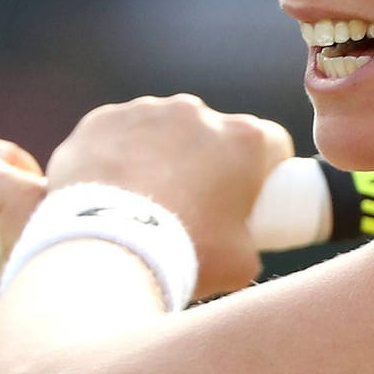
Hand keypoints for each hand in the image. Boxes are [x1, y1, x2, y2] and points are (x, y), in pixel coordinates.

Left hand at [44, 95, 293, 296]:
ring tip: (143, 202)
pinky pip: (118, 134)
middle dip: (207, 162)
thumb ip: (249, 239)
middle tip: (192, 207)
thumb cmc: (185, 255)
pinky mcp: (102, 119)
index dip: (263, 172)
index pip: (271, 144)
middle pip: (213, 134)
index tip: (249, 197)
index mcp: (244, 139)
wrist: (107, 251)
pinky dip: (118, 155)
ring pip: (163, 131)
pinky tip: (111, 192)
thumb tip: (240, 240)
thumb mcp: (242, 263)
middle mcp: (198, 113)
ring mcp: (146, 111)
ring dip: (161, 156)